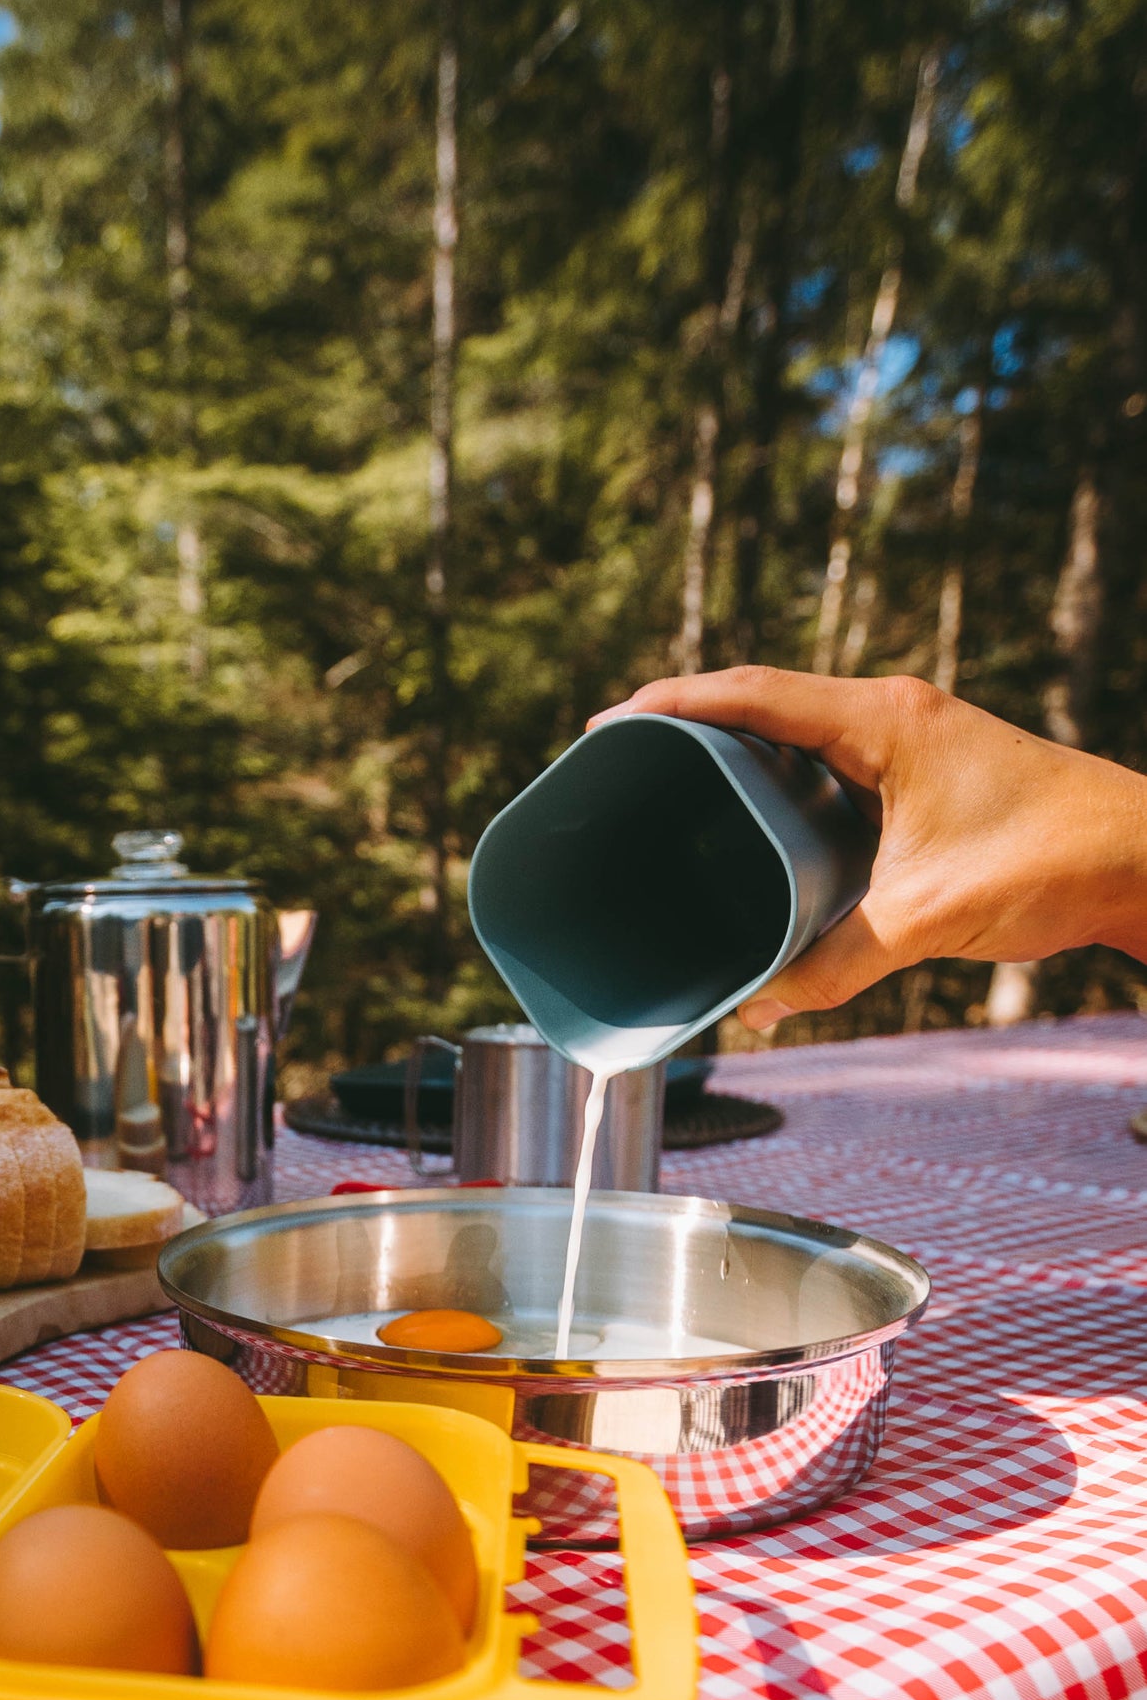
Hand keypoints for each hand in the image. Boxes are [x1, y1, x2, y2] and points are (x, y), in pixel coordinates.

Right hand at [589, 669, 1146, 1031]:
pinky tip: (753, 826)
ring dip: (733, 753)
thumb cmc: (1050, 858)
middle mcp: (889, 715)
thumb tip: (765, 1007)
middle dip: (687, 724)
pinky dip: (780, 786)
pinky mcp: (920, 775)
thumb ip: (836, 964)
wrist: (1140, 857)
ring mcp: (906, 741)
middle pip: (761, 702)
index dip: (670, 705)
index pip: (751, 693)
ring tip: (668, 789)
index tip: (606, 727)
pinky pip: (827, 767)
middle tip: (621, 761)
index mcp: (881, 720)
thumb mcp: (925, 918)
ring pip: (795, 733)